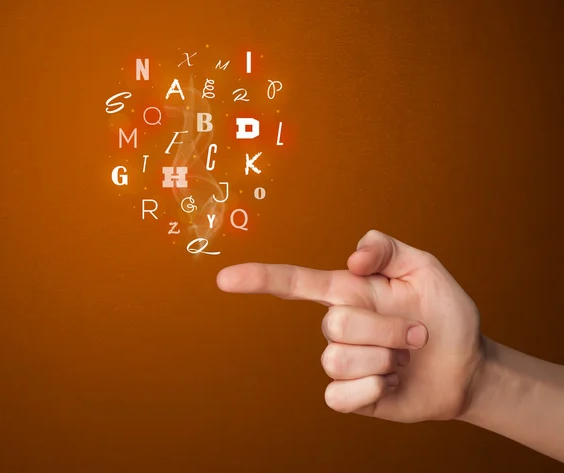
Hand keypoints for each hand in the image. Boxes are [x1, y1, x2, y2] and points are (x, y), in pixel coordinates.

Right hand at [216, 230, 483, 422]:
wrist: (466, 367)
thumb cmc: (444, 315)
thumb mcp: (424, 269)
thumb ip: (386, 248)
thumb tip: (350, 258)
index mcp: (348, 292)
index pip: (294, 283)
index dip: (259, 279)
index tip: (225, 279)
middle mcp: (338, 325)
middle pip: (333, 325)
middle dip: (385, 329)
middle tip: (416, 333)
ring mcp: (342, 362)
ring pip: (339, 360)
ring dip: (386, 358)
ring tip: (407, 355)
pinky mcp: (350, 396)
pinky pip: (340, 396)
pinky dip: (373, 389)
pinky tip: (391, 383)